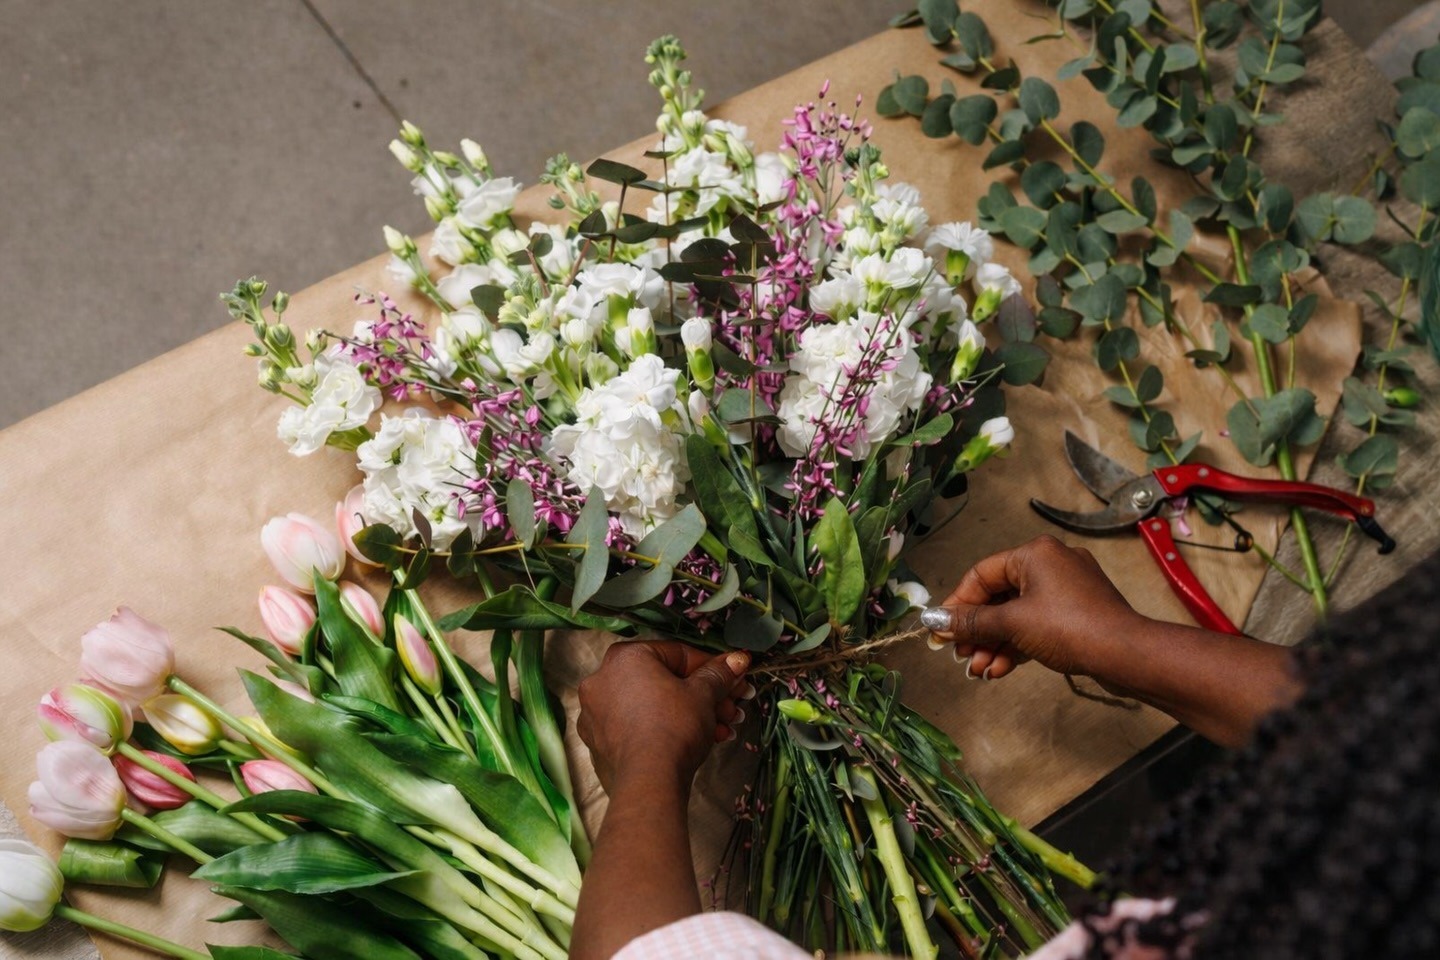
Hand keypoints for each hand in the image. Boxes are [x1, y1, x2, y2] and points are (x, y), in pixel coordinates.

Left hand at [577, 641, 752, 793]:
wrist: (649, 780)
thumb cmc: (673, 727)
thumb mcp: (704, 694)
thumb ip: (718, 674)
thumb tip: (737, 660)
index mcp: (625, 656)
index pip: (678, 654)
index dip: (712, 668)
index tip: (732, 679)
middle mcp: (602, 679)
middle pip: (666, 681)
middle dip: (705, 697)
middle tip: (730, 709)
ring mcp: (596, 713)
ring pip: (653, 705)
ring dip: (691, 715)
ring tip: (721, 730)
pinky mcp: (599, 742)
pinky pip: (638, 726)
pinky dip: (665, 729)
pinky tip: (695, 742)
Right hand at [924, 535, 1144, 682]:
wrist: (1125, 655)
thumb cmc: (1068, 628)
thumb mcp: (1012, 624)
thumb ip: (971, 622)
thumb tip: (934, 620)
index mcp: (1034, 553)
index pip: (981, 574)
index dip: (957, 604)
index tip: (940, 630)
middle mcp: (1051, 564)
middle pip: (999, 597)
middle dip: (978, 631)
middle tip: (960, 656)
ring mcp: (1067, 589)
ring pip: (1017, 614)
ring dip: (995, 643)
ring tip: (979, 671)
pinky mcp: (1077, 612)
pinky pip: (1037, 624)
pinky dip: (1018, 644)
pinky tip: (1001, 669)